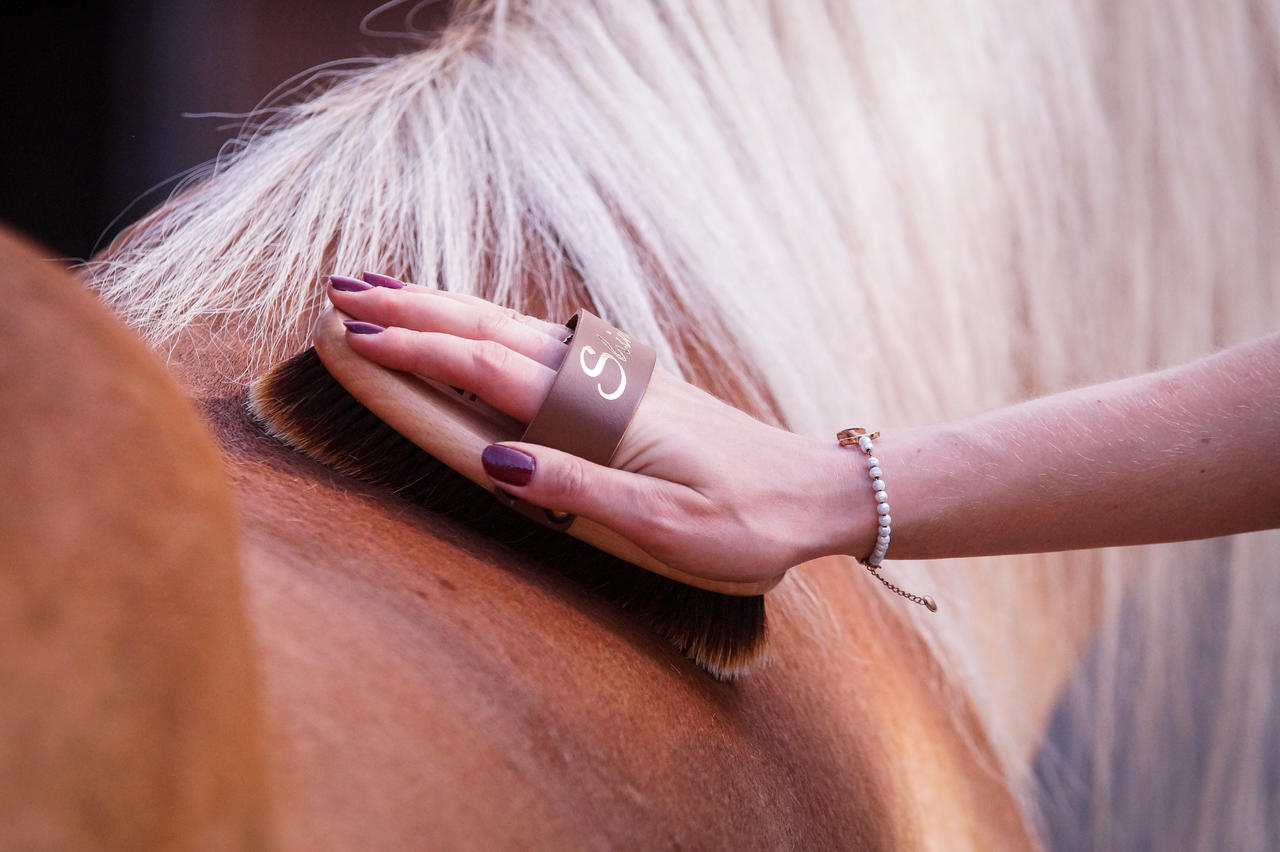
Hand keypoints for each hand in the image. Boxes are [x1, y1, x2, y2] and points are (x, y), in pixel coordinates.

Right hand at [327, 274, 875, 584]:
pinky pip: (538, 342)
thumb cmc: (741, 521)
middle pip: (490, 330)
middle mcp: (601, 378)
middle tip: (341, 290)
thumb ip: (576, 487)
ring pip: (511, 328)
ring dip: (444, 306)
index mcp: (600, 411)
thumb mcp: (661, 525)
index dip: (418, 350)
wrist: (812, 491)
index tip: (351, 334)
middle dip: (413, 308)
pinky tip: (471, 323)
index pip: (489, 369)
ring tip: (384, 289)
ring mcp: (614, 374)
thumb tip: (496, 463)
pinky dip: (488, 324)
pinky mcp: (625, 382)